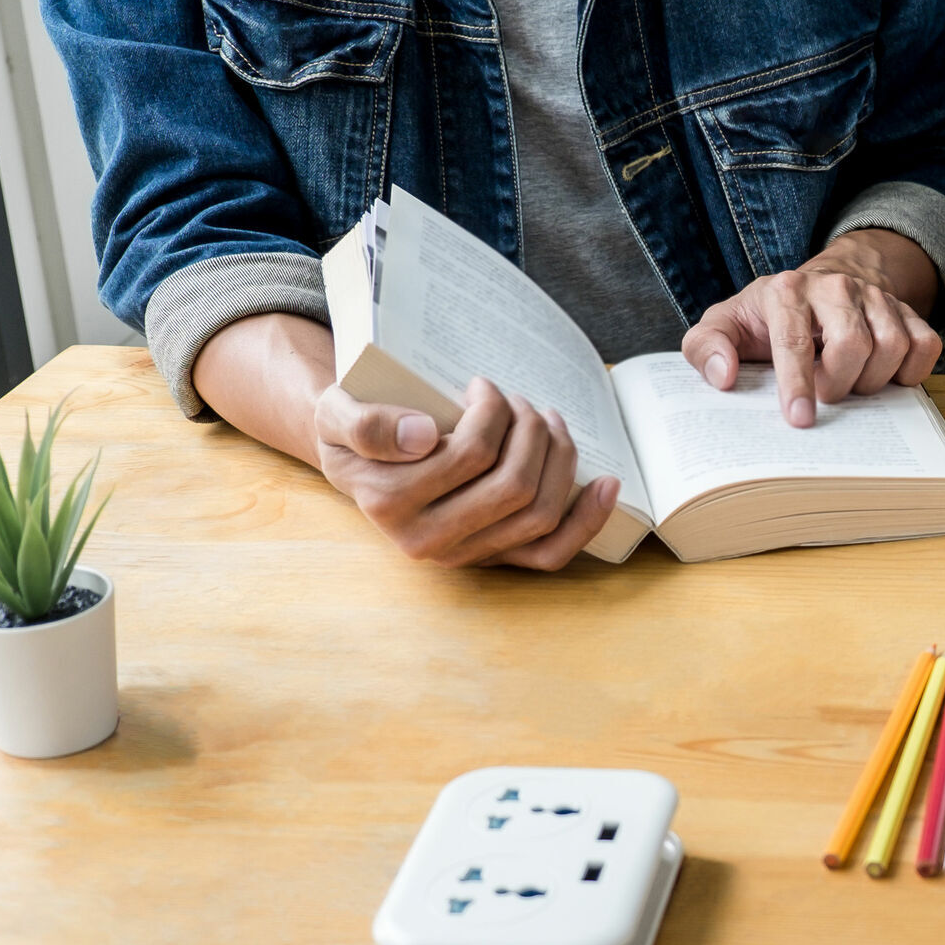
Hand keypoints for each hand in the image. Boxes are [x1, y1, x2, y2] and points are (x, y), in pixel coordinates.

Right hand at [312, 375, 618, 568]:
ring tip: (545, 419)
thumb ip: (366, 422)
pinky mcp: (493, 558)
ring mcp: (465, 555)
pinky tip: (607, 484)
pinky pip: (550, 554)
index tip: (480, 385)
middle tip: (518, 400)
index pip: (470, 454)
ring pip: (538, 512)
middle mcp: (428, 540)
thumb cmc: (354, 429)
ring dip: (558, 457)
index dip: (491, 411)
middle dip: (531, 430)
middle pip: (513, 485)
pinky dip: (586, 520)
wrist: (357, 465)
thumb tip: (422, 436)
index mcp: (390, 503)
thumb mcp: (337, 412)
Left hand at [681, 230, 943, 426]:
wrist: (817, 286)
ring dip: (872, 382)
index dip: (798, 383)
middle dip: (839, 383)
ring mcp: (875, 297)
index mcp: (786, 290)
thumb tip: (723, 376)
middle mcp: (835, 287)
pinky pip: (925, 346)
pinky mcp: (906, 311)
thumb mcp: (724, 326)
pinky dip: (910, 372)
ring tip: (850, 384)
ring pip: (892, 347)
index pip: (795, 339)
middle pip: (853, 344)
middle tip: (826, 395)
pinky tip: (884, 377)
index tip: (800, 419)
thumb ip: (706, 348)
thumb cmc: (767, 317)